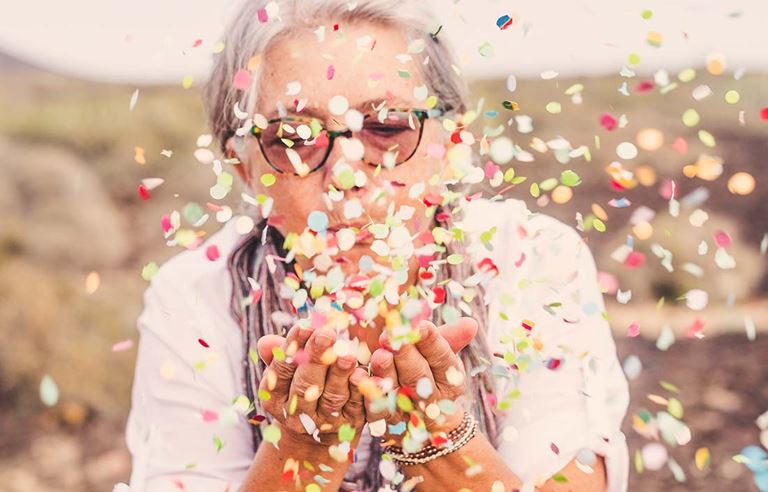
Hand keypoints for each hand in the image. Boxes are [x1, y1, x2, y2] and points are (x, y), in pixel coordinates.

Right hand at [256, 325, 364, 451]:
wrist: (319, 432)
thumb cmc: (301, 384)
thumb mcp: (288, 370)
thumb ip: (281, 354)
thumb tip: (265, 342)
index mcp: (276, 398)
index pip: (281, 371)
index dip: (292, 348)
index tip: (303, 326)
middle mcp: (297, 415)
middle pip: (306, 386)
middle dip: (316, 359)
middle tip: (326, 335)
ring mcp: (325, 423)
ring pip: (333, 397)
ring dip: (340, 374)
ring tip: (347, 354)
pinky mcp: (351, 426)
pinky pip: (358, 407)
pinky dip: (362, 391)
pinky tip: (364, 374)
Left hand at [356, 317, 477, 447]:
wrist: (424, 419)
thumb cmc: (430, 371)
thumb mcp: (442, 355)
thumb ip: (450, 338)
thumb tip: (471, 323)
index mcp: (451, 379)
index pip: (443, 358)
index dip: (432, 342)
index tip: (421, 325)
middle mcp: (432, 398)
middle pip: (419, 376)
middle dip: (406, 355)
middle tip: (392, 337)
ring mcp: (409, 411)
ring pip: (397, 392)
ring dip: (387, 372)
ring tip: (379, 356)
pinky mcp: (386, 420)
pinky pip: (375, 409)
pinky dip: (367, 393)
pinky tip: (358, 377)